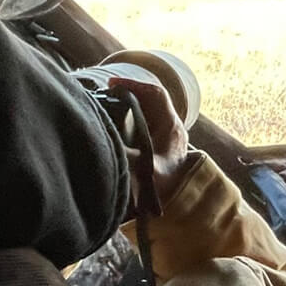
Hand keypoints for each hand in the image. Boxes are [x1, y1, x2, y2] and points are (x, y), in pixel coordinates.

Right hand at [100, 74, 193, 212]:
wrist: (178, 201)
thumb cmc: (164, 188)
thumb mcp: (147, 173)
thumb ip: (130, 158)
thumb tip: (109, 143)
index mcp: (171, 128)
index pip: (156, 96)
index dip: (135, 85)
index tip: (114, 84)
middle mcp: (170, 126)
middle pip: (150, 98)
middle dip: (129, 91)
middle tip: (106, 90)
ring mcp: (165, 131)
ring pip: (147, 106)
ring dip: (128, 101)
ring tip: (107, 99)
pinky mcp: (157, 138)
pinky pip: (143, 117)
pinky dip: (128, 112)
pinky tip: (113, 115)